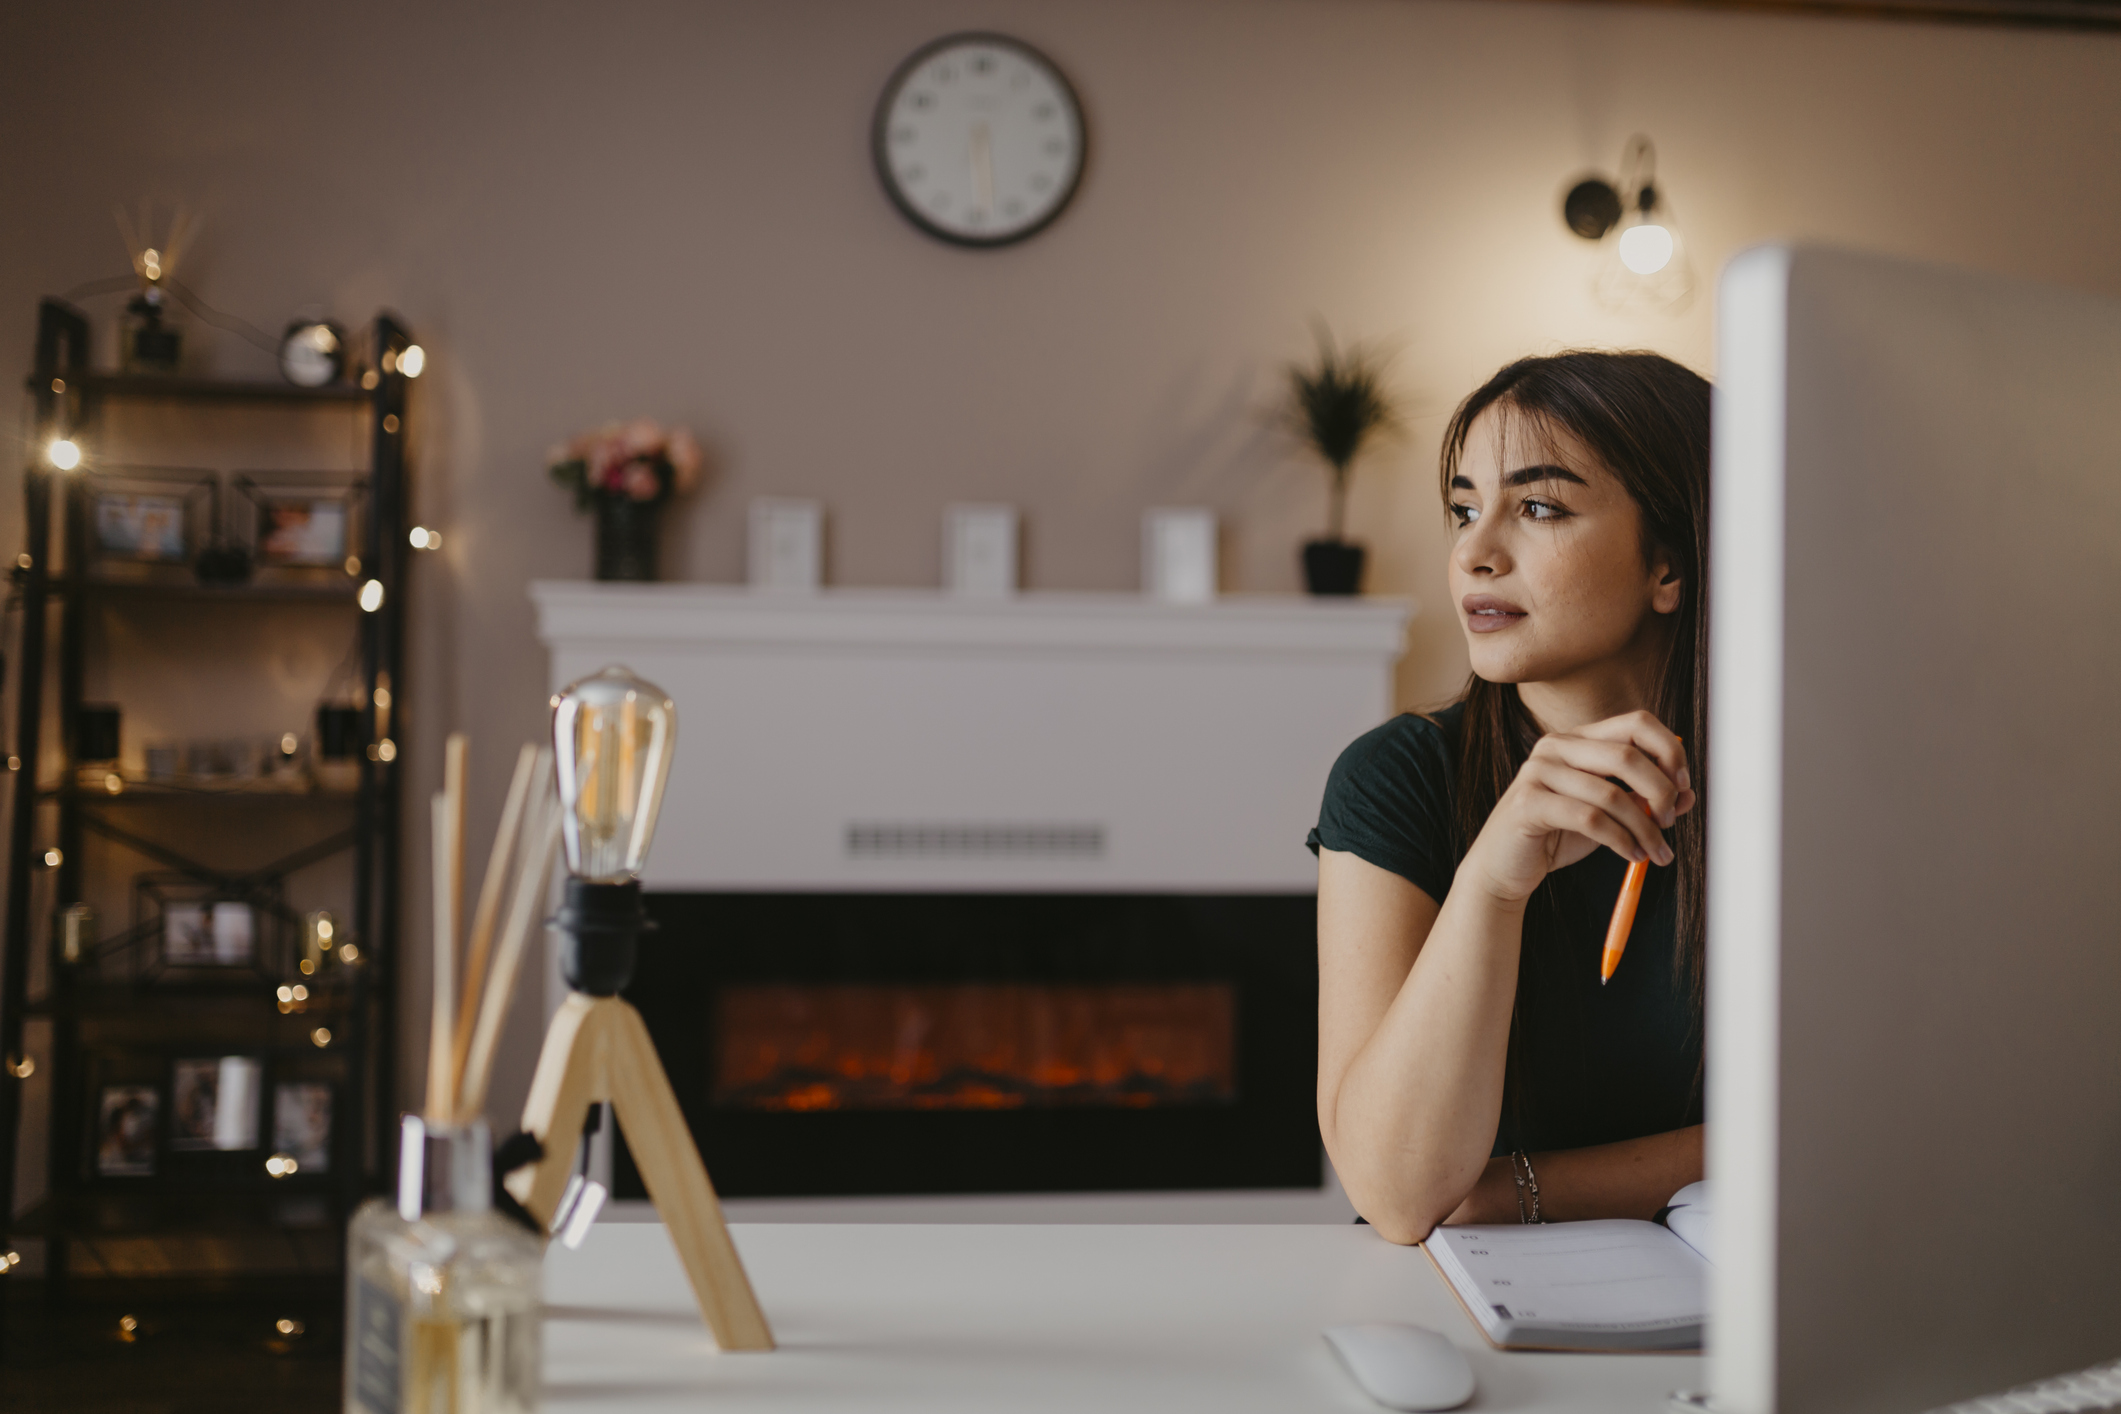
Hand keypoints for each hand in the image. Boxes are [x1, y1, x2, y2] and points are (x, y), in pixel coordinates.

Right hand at [1459, 710, 1693, 906]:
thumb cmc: (1555, 835)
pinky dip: (1621, 841)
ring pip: (1612, 794)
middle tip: (1670, 821)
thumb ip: (1642, 799)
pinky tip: (1632, 855)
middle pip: (1628, 755)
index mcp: (1578, 739)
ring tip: (1655, 851)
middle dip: (1661, 792)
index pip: (1636, 722)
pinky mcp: (1528, 803)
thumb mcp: (1608, 814)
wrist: (1503, 867)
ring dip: (1645, 828)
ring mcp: (1538, 771)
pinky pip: (1590, 819)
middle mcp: (1556, 746)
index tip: (1682, 784)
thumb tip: (1687, 794)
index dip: (1668, 750)